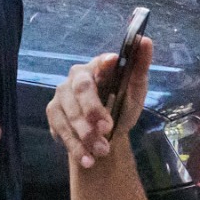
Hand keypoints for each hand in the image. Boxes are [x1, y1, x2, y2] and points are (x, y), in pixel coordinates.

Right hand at [45, 39, 153, 167]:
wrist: (106, 136)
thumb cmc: (121, 106)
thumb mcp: (136, 91)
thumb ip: (140, 67)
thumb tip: (146, 41)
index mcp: (98, 66)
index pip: (100, 61)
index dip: (104, 63)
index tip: (113, 62)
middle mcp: (76, 76)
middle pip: (82, 89)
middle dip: (93, 110)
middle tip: (107, 129)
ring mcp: (61, 94)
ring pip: (70, 113)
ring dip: (87, 135)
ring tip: (103, 151)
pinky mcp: (53, 113)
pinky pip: (61, 130)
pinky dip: (75, 146)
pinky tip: (88, 159)